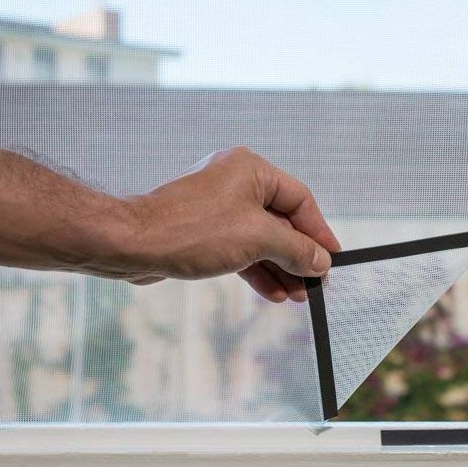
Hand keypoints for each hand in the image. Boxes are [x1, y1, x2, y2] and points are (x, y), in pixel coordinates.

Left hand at [113, 147, 340, 301]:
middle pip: (281, 221)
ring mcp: (218, 208)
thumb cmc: (192, 230)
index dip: (319, 232)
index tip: (333, 258)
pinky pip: (240, 249)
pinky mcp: (204, 231)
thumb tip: (321, 262)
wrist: (134, 244)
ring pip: (261, 240)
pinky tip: (273, 293)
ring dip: (280, 269)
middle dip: (298, 256)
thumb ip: (296, 250)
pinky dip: (257, 270)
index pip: (300, 200)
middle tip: (315, 284)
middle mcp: (235, 183)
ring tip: (298, 296)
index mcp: (251, 170)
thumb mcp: (258, 240)